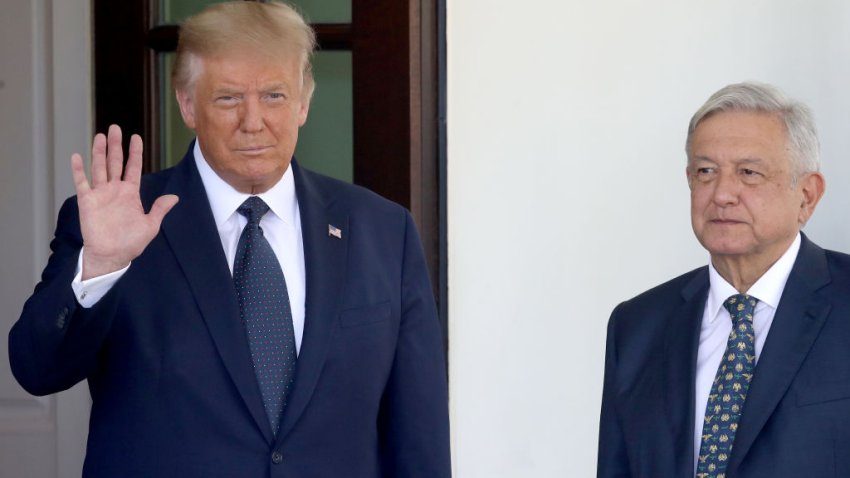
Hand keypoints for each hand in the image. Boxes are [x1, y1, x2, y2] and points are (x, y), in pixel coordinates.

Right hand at [71, 125, 178, 279]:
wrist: (113, 255)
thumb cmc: (131, 242)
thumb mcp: (150, 225)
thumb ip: (159, 209)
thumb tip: (174, 198)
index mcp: (130, 193)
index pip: (133, 167)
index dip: (135, 152)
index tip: (136, 137)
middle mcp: (115, 190)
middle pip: (115, 162)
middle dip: (115, 145)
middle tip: (115, 127)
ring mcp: (100, 194)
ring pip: (99, 167)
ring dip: (99, 152)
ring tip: (100, 135)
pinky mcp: (87, 201)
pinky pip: (82, 183)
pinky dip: (79, 170)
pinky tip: (77, 156)